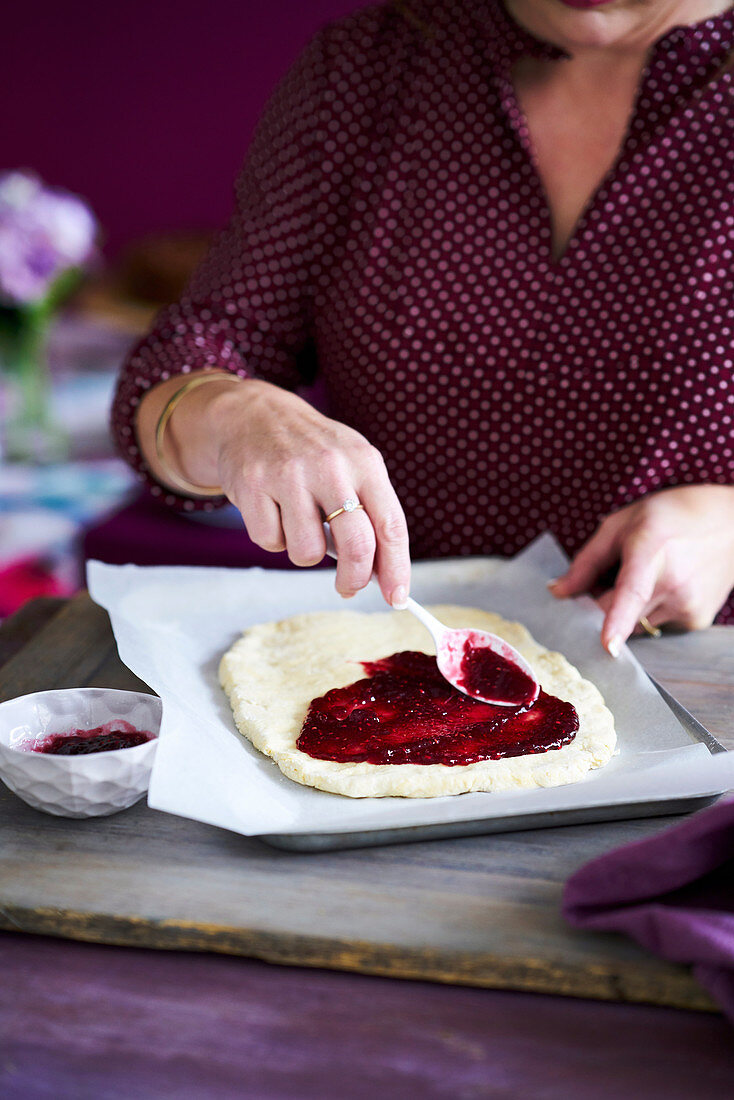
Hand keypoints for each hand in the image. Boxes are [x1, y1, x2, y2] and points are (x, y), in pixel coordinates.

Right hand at [178, 377, 410, 606]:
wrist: (254, 415)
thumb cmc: (314, 450)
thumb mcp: (353, 466)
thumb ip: (370, 513)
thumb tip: (381, 573)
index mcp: (364, 462)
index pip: (390, 526)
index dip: (396, 569)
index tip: (397, 598)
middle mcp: (329, 466)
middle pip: (356, 546)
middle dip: (353, 579)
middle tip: (348, 587)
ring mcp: (288, 475)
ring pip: (307, 553)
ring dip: (306, 552)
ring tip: (301, 524)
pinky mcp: (252, 486)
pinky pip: (270, 542)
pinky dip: (275, 538)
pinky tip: (274, 510)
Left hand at [549, 486, 733, 654]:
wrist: (732, 521)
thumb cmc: (672, 515)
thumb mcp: (622, 524)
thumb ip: (586, 561)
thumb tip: (557, 592)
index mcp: (651, 551)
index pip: (632, 592)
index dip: (617, 620)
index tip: (608, 646)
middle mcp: (673, 582)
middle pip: (619, 615)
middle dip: (603, 605)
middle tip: (611, 578)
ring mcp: (688, 605)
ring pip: (637, 625)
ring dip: (630, 610)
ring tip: (650, 575)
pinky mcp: (696, 621)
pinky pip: (656, 626)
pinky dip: (651, 612)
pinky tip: (668, 585)